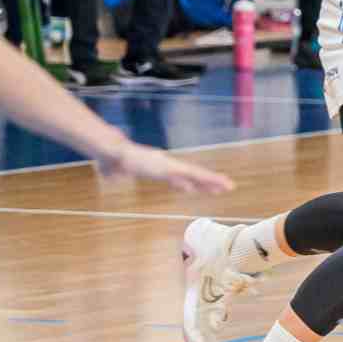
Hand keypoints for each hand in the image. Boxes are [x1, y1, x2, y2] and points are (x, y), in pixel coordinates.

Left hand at [97, 140, 234, 193]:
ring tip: (216, 190)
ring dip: (201, 184)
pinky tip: (189, 189)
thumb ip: (123, 165)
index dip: (205, 178)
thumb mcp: (122, 160)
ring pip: (187, 176)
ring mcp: (164, 167)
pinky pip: (176, 179)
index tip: (222, 182)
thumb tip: (118, 167)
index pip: (189, 172)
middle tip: (230, 187)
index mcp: (163, 165)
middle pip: (193, 173)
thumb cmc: (118, 157)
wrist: (112, 151)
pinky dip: (186, 184)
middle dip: (211, 181)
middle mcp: (168, 165)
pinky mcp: (158, 171)